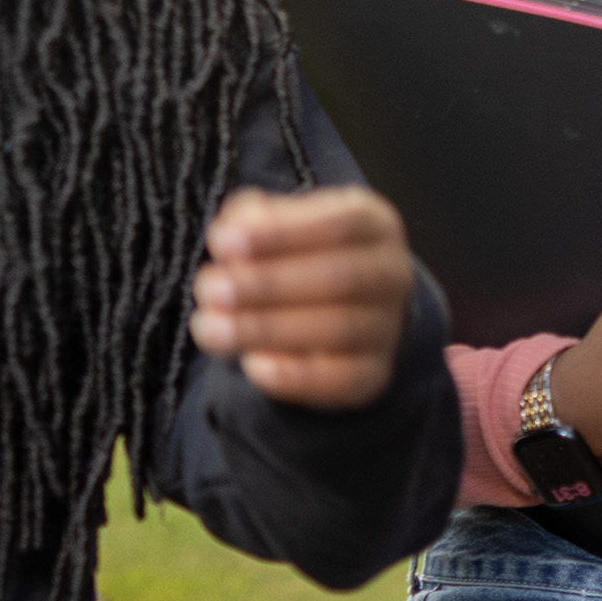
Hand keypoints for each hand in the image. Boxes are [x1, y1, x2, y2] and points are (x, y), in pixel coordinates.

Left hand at [189, 185, 415, 409]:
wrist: (345, 308)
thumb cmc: (302, 255)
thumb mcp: (281, 226)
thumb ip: (253, 221)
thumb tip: (229, 233)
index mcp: (374, 225)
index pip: (338, 223)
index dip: (280, 234)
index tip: (223, 243)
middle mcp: (391, 274)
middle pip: (339, 277)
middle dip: (267, 284)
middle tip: (209, 289)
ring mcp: (387, 327)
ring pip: (337, 329)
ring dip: (266, 329)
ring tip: (211, 328)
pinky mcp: (374, 374)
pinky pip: (340, 379)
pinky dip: (294, 375)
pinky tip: (251, 365)